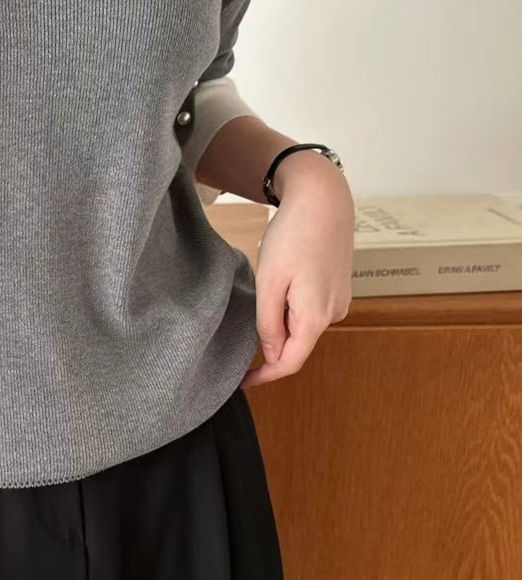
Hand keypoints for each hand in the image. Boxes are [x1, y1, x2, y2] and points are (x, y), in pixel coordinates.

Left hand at [241, 151, 353, 387]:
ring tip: (264, 291)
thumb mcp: (270, 282)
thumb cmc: (294, 235)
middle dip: (270, 345)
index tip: (241, 382)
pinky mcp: (338, 287)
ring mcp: (339, 300)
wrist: (323, 197)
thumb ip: (269, 324)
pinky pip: (310, 310)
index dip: (264, 376)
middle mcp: (334, 313)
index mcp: (316, 317)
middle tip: (242, 328)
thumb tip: (272, 356)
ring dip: (280, 321)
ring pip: (303, 326)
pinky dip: (292, 308)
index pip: (289, 363)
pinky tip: (281, 283)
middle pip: (296, 344)